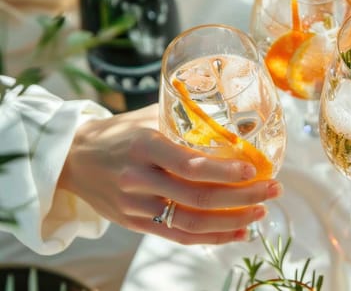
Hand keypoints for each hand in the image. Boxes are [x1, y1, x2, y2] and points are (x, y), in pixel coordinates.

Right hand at [58, 104, 281, 243]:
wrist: (72, 160)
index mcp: (144, 146)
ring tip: (261, 213)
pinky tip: (238, 233)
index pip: (189, 164)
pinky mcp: (135, 224)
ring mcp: (136, 206)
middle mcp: (139, 179)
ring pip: (191, 223)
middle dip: (242, 197)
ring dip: (232, 221)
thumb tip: (232, 122)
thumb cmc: (118, 134)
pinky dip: (212, 238)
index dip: (224, 171)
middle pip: (198, 197)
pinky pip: (178, 236)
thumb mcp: (146, 118)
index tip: (254, 169)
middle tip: (273, 190)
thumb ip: (184, 121)